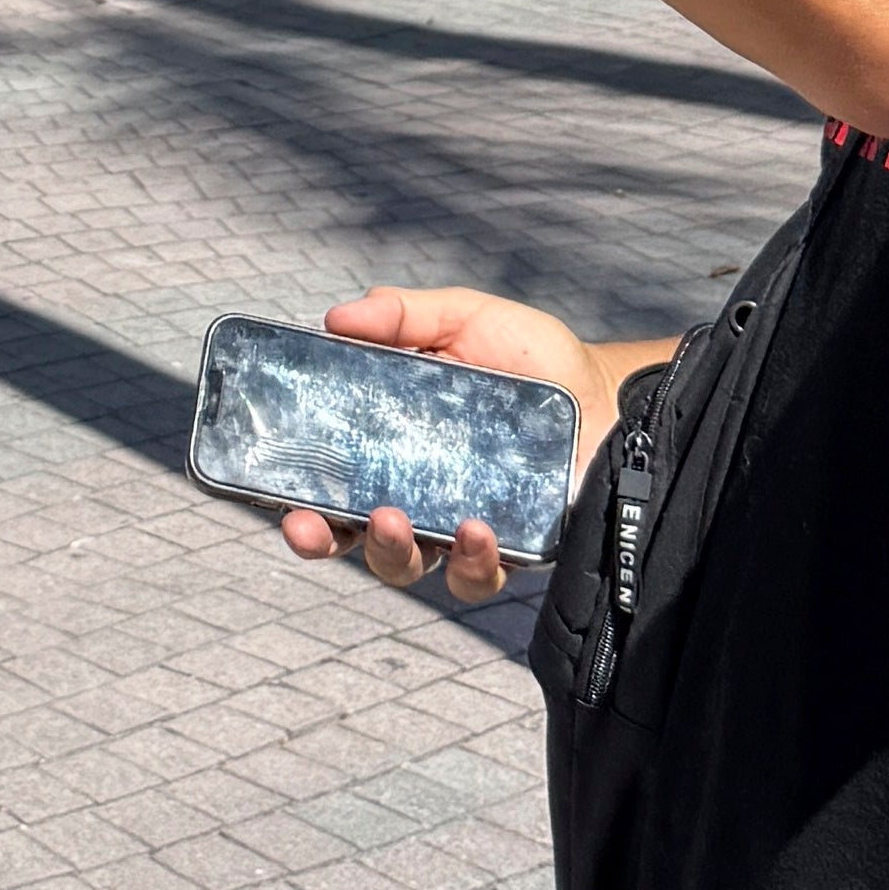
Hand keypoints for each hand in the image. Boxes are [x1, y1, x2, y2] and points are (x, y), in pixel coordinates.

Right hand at [274, 283, 598, 603]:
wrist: (610, 389)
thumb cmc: (530, 356)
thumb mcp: (465, 319)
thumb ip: (404, 314)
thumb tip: (336, 318)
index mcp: (394, 448)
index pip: (332, 485)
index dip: (299, 504)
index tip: (278, 504)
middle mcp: (421, 496)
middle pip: (358, 539)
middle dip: (330, 539)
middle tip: (321, 522)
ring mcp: (464, 527)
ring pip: (412, 567)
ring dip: (391, 551)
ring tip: (396, 519)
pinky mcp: (515, 549)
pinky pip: (482, 574)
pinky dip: (472, 559)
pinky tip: (475, 529)